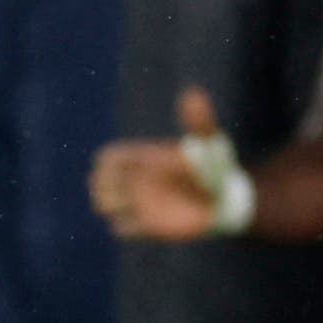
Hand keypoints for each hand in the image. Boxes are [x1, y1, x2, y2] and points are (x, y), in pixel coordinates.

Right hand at [89, 88, 230, 238]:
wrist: (226, 198)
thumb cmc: (215, 166)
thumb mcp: (209, 142)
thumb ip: (200, 121)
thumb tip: (192, 94)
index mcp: (144, 158)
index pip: (107, 158)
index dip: (111, 163)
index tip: (135, 166)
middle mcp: (135, 181)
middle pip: (96, 181)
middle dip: (104, 185)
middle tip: (129, 188)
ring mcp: (139, 203)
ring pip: (102, 205)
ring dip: (109, 206)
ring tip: (132, 204)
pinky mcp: (147, 225)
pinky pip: (120, 229)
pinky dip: (124, 226)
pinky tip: (144, 223)